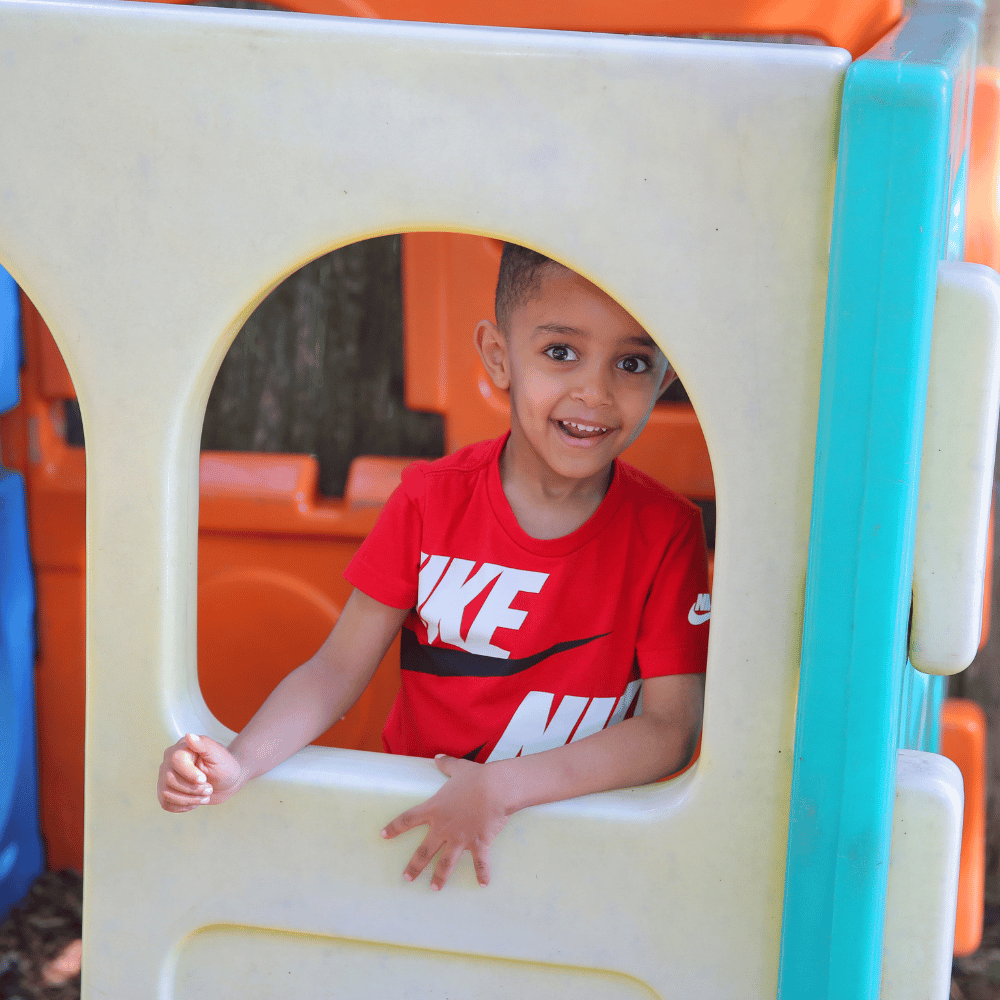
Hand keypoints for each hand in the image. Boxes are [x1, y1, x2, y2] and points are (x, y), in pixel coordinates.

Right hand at [157, 733, 242, 811]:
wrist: (226, 781)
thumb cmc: (224, 766)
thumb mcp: (218, 755)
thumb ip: (204, 745)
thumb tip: (189, 736)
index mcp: (182, 747)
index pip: (176, 760)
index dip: (189, 773)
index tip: (204, 780)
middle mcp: (169, 761)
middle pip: (170, 779)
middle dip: (192, 789)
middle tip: (209, 789)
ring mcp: (165, 776)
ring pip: (166, 793)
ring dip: (189, 799)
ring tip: (204, 795)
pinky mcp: (166, 791)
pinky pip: (165, 803)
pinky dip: (182, 806)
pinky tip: (195, 802)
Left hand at [381, 755, 510, 889]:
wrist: (495, 788)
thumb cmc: (476, 778)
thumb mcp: (458, 768)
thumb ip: (446, 765)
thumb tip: (437, 758)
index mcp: (435, 809)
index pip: (408, 819)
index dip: (394, 827)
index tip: (383, 835)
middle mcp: (443, 827)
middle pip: (424, 851)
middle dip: (414, 866)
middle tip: (406, 878)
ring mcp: (460, 838)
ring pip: (446, 863)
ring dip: (439, 878)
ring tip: (434, 889)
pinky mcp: (478, 843)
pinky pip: (480, 863)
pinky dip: (482, 874)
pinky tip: (483, 885)